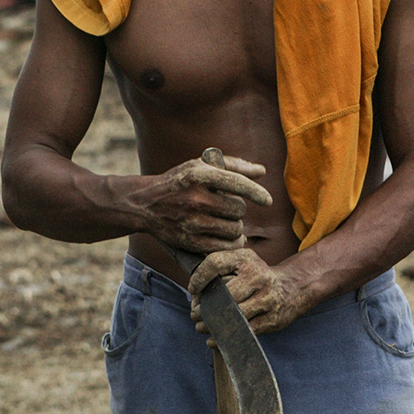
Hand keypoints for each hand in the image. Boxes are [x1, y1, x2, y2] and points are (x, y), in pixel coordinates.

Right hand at [129, 153, 271, 253]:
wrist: (145, 204)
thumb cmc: (180, 181)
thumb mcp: (201, 166)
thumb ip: (234, 166)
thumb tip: (262, 171)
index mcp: (199, 175)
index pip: (237, 184)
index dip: (256, 193)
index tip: (267, 201)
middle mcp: (196, 198)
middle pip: (238, 210)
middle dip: (238, 210)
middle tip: (229, 208)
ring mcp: (192, 222)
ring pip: (234, 229)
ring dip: (236, 227)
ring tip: (227, 222)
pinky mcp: (190, 241)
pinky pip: (224, 247)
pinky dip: (231, 243)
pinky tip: (229, 237)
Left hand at [189, 248, 311, 334]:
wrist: (293, 287)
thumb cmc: (257, 275)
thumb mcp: (243, 261)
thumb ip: (221, 266)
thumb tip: (193, 289)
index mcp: (247, 260)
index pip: (216, 263)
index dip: (199, 277)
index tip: (192, 289)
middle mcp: (259, 277)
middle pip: (224, 294)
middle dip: (205, 308)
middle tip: (194, 314)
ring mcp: (267, 299)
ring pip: (234, 316)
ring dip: (212, 325)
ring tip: (200, 327)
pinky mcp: (272, 319)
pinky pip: (244, 331)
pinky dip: (225, 338)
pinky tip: (213, 339)